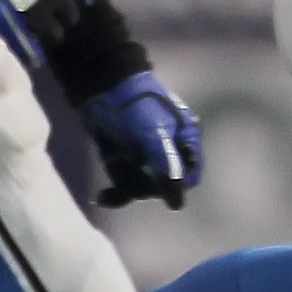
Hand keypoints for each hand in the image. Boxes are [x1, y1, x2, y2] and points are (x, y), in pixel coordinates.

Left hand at [81, 70, 202, 207]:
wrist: (104, 87)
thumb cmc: (136, 108)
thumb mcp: (155, 137)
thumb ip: (167, 170)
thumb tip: (177, 204)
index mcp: (185, 142)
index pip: (188, 178)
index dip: (173, 185)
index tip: (156, 182)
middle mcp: (169, 152)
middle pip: (163, 185)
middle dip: (143, 182)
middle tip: (128, 163)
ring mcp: (147, 157)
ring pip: (141, 186)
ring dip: (125, 181)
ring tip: (113, 160)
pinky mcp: (127, 160)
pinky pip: (125, 183)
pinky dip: (115, 191)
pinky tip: (103, 195)